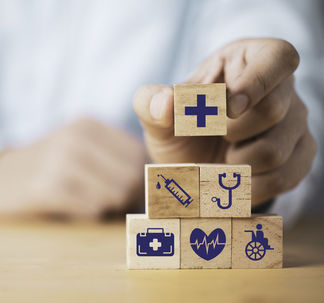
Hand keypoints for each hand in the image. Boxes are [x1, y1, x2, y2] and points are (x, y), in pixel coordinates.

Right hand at [0, 118, 145, 219]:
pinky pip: (90, 210)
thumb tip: (154, 185)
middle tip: (114, 204)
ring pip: (114, 195)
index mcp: (87, 125)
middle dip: (129, 197)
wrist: (0, 178)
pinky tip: (76, 209)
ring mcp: (58, 161)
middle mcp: (74, 138)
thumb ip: (114, 159)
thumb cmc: (50, 167)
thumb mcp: (78, 147)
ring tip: (94, 205)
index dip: (141, 179)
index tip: (129, 191)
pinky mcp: (45, 189)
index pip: (138, 155)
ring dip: (109, 208)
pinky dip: (89, 215)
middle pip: (131, 176)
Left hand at [133, 38, 315, 206]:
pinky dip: (247, 186)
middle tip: (211, 134)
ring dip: (234, 163)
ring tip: (220, 156)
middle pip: (273, 109)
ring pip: (276, 150)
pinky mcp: (300, 155)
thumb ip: (152, 103)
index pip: (277, 57)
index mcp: (247, 60)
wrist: (194, 167)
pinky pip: (283, 178)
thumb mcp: (157, 114)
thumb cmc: (179, 128)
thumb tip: (165, 101)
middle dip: (230, 132)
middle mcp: (281, 88)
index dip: (256, 82)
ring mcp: (295, 122)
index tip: (228, 108)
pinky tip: (232, 179)